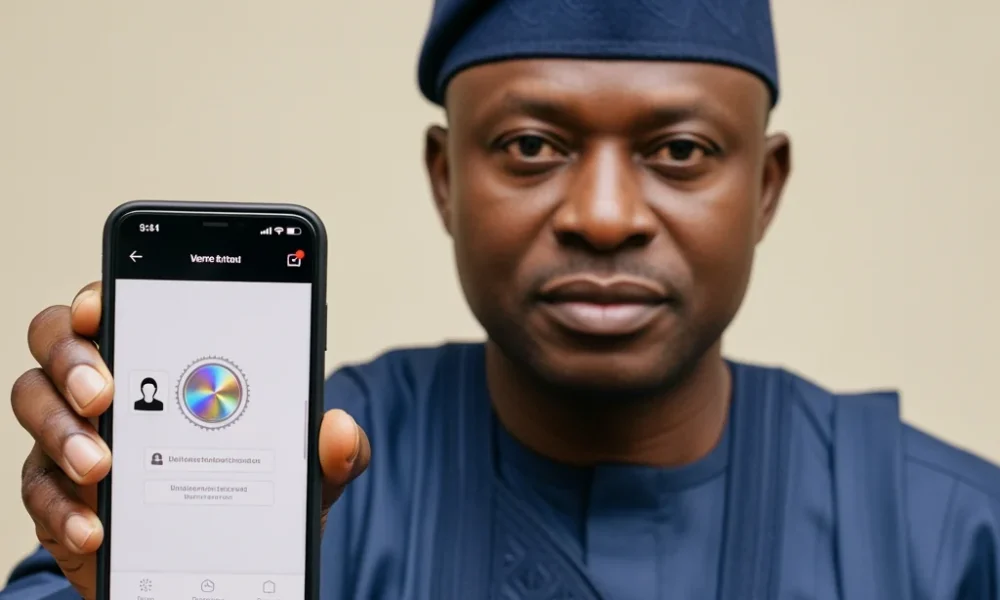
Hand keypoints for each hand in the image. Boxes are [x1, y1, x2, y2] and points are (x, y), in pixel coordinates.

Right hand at [12, 282, 370, 599]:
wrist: (216, 571)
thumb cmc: (249, 501)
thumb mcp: (300, 476)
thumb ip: (329, 453)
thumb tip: (341, 430)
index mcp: (168, 364)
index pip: (124, 304)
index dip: (105, 294)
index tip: (107, 304)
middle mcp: (114, 390)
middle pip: (59, 342)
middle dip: (73, 359)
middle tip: (105, 392)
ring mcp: (79, 437)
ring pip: (34, 405)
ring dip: (61, 431)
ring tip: (102, 465)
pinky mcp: (62, 495)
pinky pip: (38, 489)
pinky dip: (62, 507)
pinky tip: (95, 526)